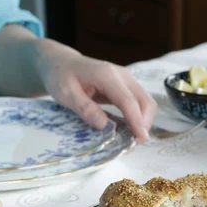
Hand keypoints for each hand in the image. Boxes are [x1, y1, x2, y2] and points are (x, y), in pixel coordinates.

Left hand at [36, 39, 156, 141]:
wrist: (62, 63)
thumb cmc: (60, 76)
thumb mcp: (65, 93)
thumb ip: (85, 108)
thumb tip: (104, 125)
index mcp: (107, 75)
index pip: (128, 100)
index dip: (137, 121)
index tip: (141, 139)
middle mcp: (122, 75)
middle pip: (145, 101)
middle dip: (144, 124)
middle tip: (133, 144)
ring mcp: (126, 80)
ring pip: (145, 103)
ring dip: (143, 122)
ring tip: (131, 139)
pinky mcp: (126, 87)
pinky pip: (139, 104)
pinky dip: (138, 118)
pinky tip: (129, 130)